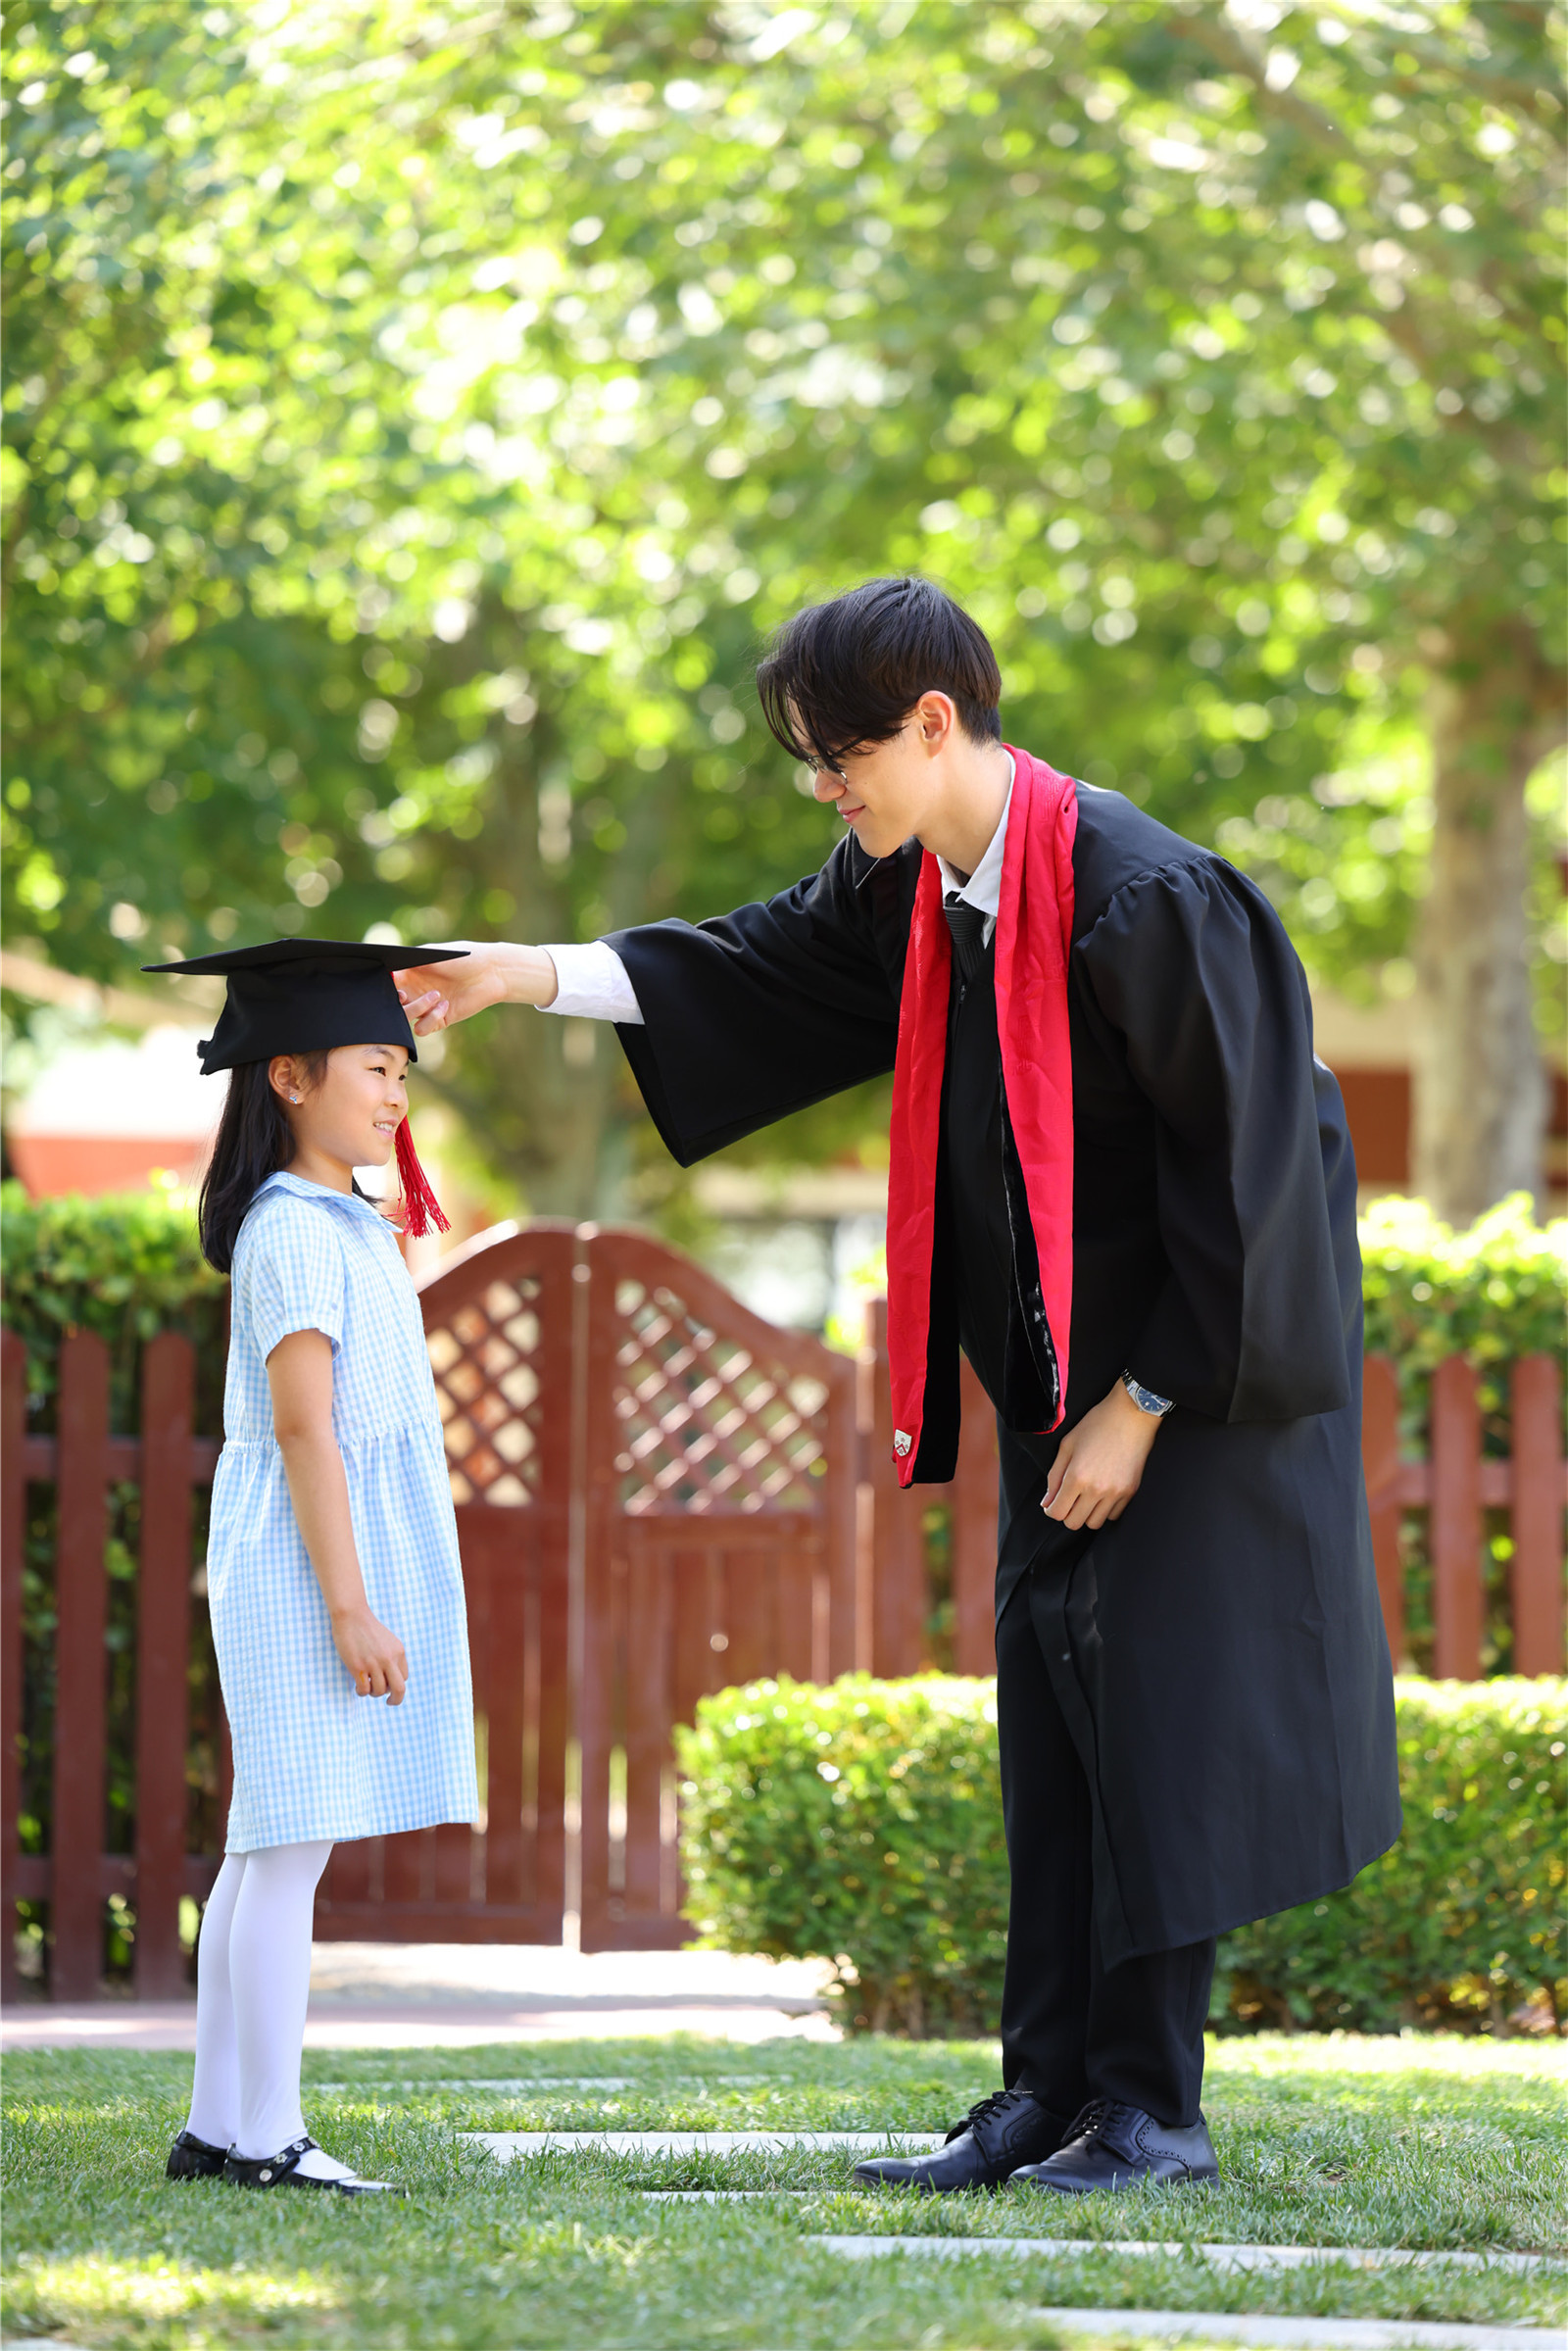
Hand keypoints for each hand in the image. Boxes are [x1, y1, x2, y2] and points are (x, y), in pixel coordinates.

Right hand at [331, 1605, 409, 1704]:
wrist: (351, 1615)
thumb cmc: (366, 1628)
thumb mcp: (387, 1641)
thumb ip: (391, 1657)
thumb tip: (390, 1680)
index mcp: (399, 1651)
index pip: (404, 1677)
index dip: (395, 1683)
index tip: (386, 1683)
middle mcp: (389, 1658)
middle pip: (400, 1689)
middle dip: (396, 1700)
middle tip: (389, 1703)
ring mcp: (374, 1663)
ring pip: (380, 1691)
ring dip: (373, 1693)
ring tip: (366, 1686)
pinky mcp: (359, 1667)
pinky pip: (364, 1690)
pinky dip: (361, 1692)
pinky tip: (357, 1686)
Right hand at [394, 941, 557, 1034]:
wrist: (491, 971)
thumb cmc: (463, 957)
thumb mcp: (436, 954)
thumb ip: (412, 961)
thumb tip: (388, 967)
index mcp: (410, 973)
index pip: (387, 983)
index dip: (384, 986)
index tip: (390, 982)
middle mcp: (415, 991)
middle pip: (392, 1004)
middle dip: (395, 1002)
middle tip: (405, 995)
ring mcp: (426, 1007)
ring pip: (404, 1018)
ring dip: (416, 1008)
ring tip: (435, 995)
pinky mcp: (439, 1019)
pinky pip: (422, 1028)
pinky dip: (430, 1018)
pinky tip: (445, 1004)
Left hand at [1042, 1380, 1163, 1531]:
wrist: (1131, 1414)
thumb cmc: (1096, 1425)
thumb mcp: (1067, 1446)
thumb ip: (1054, 1477)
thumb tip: (1047, 1502)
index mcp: (1077, 1477)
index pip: (1057, 1513)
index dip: (1051, 1510)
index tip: (1052, 1503)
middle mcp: (1097, 1489)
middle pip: (1074, 1523)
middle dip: (1067, 1514)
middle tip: (1068, 1499)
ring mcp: (1116, 1492)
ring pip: (1095, 1523)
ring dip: (1086, 1513)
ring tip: (1086, 1496)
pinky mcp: (1130, 1491)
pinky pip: (1113, 1515)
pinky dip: (1105, 1510)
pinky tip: (1102, 1493)